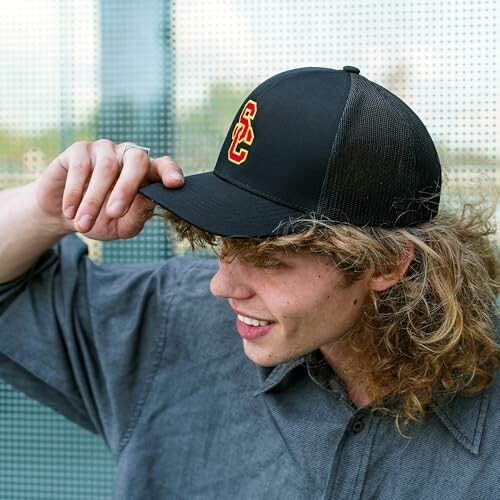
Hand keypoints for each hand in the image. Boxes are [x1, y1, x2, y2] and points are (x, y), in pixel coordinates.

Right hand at [36, 139, 183, 240]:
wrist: (65, 215)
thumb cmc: (102, 220)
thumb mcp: (123, 226)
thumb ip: (137, 216)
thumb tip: (148, 202)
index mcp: (147, 173)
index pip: (165, 165)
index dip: (171, 171)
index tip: (175, 184)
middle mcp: (129, 156)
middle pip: (137, 160)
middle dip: (126, 188)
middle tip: (114, 213)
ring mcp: (105, 150)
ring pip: (106, 168)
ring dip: (93, 200)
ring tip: (84, 225)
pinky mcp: (80, 149)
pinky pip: (81, 167)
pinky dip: (75, 193)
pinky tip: (71, 212)